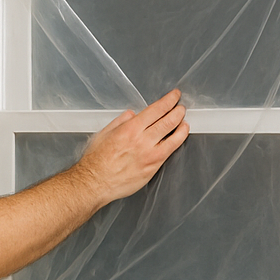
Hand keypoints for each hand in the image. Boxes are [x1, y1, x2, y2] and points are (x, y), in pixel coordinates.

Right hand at [73, 89, 189, 203]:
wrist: (95, 182)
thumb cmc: (96, 161)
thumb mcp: (104, 133)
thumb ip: (120, 121)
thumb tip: (131, 115)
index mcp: (130, 129)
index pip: (157, 109)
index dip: (169, 100)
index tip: (174, 97)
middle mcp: (142, 141)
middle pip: (168, 121)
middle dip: (178, 111)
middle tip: (181, 107)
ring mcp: (150, 155)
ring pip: (174, 137)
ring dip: (182, 126)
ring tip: (184, 122)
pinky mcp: (152, 168)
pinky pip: (169, 152)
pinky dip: (177, 142)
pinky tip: (178, 139)